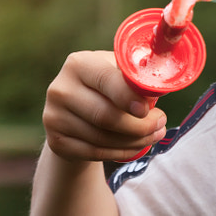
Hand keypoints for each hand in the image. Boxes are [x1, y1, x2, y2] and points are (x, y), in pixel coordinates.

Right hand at [42, 50, 166, 162]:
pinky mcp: (56, 141)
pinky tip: (138, 146)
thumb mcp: (118, 71)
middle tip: (161, 123)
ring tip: (155, 134)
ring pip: (102, 137)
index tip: (147, 109)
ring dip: (135, 140)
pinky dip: (121, 152)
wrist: (77, 108)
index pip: (105, 80)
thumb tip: (160, 86)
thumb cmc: (109, 84)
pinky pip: (94, 153)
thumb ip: (135, 74)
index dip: (127, 96)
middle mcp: (60, 89)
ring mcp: (54, 117)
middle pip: (104, 115)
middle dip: (139, 124)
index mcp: (78, 64)